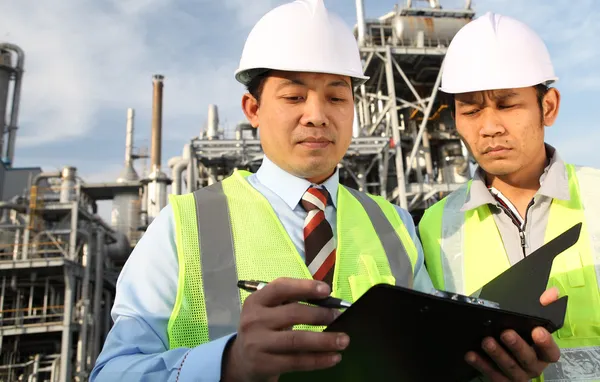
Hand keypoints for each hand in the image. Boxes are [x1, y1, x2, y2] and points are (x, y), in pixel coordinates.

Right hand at [221, 277, 348, 381]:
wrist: (242, 361)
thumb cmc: (264, 329)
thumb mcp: (269, 311)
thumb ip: (290, 303)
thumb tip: (328, 302)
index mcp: (256, 301)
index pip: (281, 288)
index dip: (304, 287)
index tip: (327, 290)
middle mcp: (253, 320)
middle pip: (292, 313)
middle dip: (320, 314)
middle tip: (338, 317)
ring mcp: (257, 343)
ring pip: (297, 340)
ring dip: (324, 340)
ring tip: (343, 340)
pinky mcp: (264, 364)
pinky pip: (297, 361)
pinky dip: (319, 360)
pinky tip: (334, 357)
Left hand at [465, 287, 561, 380]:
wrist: (502, 353)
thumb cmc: (519, 333)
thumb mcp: (529, 319)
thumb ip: (543, 305)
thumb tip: (551, 293)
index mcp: (543, 353)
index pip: (551, 352)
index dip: (546, 343)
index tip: (537, 330)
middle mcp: (533, 367)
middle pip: (528, 360)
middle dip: (517, 346)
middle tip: (505, 333)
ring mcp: (517, 376)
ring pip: (509, 368)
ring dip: (497, 355)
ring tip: (486, 341)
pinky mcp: (501, 380)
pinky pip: (491, 375)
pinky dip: (481, 365)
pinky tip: (471, 355)